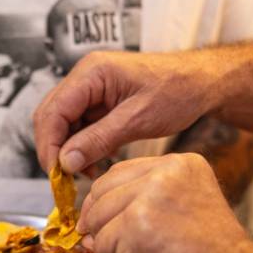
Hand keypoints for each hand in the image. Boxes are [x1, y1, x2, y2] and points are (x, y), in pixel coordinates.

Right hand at [33, 50, 219, 173]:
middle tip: (65, 179)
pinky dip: (82, 146)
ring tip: (87, 173)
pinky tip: (96, 163)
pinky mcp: (99, 101)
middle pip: (51, 116)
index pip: (53, 111)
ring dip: (69, 150)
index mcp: (92, 73)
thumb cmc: (178, 91)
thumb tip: (65, 162)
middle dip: (54, 149)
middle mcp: (85, 77)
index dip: (49, 145)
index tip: (56, 175)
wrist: (203, 82)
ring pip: (62, 124)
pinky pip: (79, 126)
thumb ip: (99, 140)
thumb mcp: (138, 119)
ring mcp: (90, 89)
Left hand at [78, 153, 252, 252]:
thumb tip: (88, 218)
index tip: (114, 227)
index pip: (119, 173)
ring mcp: (150, 196)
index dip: (107, 203)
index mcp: (181, 164)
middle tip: (122, 251)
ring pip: (97, 220)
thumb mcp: (183, 213)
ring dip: (109, 248)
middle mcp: (166, 171)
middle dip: (101, 224)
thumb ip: (142, 203)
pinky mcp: (136, 224)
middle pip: (102, 191)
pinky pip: (101, 246)